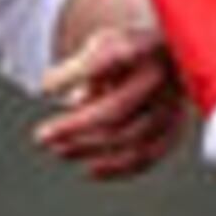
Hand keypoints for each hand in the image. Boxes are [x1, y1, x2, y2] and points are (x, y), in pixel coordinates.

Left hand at [33, 0, 185, 180]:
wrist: (166, 56)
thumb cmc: (125, 51)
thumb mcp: (100, 45)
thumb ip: (79, 66)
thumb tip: (51, 88)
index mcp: (143, 45)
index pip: (106, 60)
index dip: (74, 75)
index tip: (45, 86)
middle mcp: (161, 76)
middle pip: (115, 110)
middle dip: (74, 127)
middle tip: (42, 136)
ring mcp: (171, 105)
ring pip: (130, 138)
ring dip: (90, 149)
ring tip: (59, 150)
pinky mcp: (174, 128)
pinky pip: (147, 157)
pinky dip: (117, 168)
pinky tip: (90, 170)